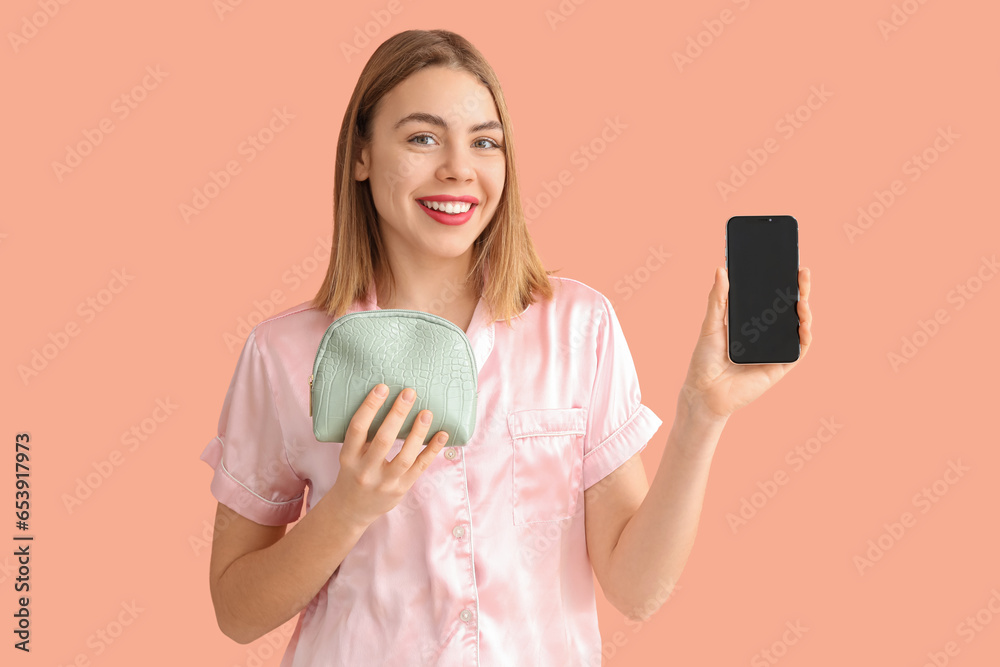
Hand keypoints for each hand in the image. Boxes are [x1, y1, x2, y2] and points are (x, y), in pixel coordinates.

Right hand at [326, 385, 449, 529]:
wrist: (352, 509)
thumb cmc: (353, 472)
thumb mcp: (350, 455)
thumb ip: (365, 435)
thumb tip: (388, 402)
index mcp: (349, 457)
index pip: (358, 428)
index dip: (370, 407)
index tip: (383, 387)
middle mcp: (365, 470)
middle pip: (383, 440)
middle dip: (397, 414)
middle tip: (409, 393)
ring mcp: (384, 482)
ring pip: (404, 456)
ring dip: (418, 432)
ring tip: (427, 413)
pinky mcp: (401, 489)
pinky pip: (420, 467)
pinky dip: (432, 450)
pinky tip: (442, 434)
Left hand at [680, 267, 812, 420]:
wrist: (704, 391)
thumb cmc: (705, 360)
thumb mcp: (710, 325)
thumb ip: (718, 299)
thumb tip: (721, 269)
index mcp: (751, 323)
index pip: (770, 299)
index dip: (781, 283)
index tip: (787, 264)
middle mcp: (766, 335)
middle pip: (788, 310)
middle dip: (799, 291)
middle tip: (802, 273)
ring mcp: (774, 350)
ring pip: (798, 327)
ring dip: (805, 311)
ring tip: (802, 297)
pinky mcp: (779, 367)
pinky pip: (798, 350)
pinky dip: (804, 336)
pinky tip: (803, 324)